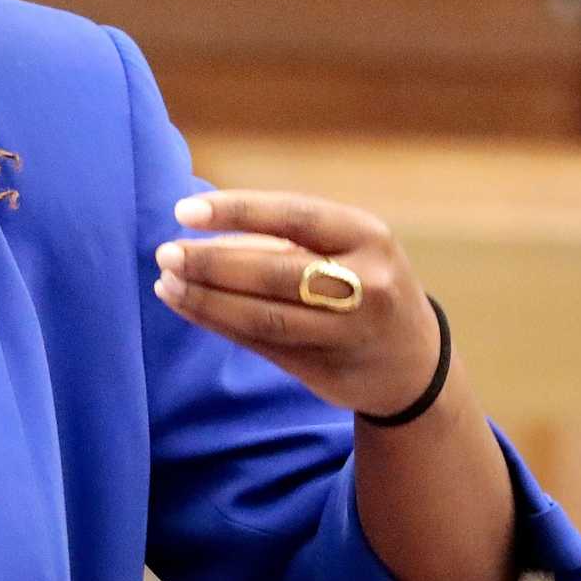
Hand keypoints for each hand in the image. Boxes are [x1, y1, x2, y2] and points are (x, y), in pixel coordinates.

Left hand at [150, 190, 441, 416]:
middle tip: (166, 253)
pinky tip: (185, 305)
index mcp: (367, 236)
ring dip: (206, 299)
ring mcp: (349, 333)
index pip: (293, 217)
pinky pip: (260, 344)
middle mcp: (366, 284)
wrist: (414, 360)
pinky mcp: (327, 370)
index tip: (183, 210)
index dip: (237, 211)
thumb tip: (196, 226)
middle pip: (274, 274)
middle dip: (212, 263)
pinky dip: (215, 322)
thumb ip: (280, 235)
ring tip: (167, 282)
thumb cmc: (361, 280)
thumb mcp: (342, 245)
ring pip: (263, 317)